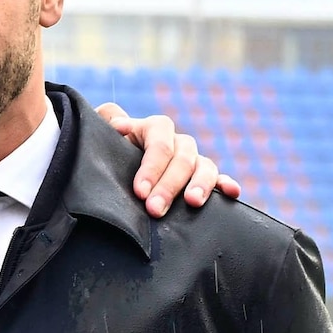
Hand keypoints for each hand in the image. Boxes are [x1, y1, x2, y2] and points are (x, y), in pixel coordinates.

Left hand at [96, 102, 240, 216]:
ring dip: (201, 184)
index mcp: (153, 129)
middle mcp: (176, 142)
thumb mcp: (100, 136)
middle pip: (182, 158)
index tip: (140, 192)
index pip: (159, 143)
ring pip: (204, 166)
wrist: (114, 168)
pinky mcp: (201, 178)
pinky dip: (226, 184)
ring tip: (193, 203)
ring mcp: (191, 160)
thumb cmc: (106, 152)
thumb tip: (119, 125)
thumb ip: (105, 122)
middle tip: (155, 210)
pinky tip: (231, 192)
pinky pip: (218, 178)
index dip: (151, 167)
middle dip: (169, 185)